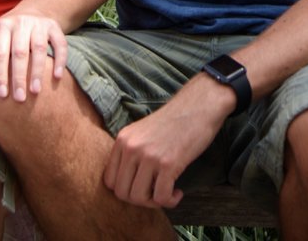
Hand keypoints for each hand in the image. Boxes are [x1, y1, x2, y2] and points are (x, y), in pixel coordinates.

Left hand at [0, 13, 66, 101]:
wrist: (29, 12)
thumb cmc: (5, 34)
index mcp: (2, 27)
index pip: (0, 54)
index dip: (1, 75)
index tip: (2, 95)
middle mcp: (21, 23)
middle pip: (20, 52)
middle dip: (19, 77)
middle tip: (19, 98)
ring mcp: (39, 24)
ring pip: (39, 48)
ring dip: (38, 71)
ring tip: (36, 91)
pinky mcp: (54, 26)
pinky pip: (60, 44)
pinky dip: (60, 60)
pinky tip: (57, 76)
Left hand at [102, 80, 230, 207]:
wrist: (198, 106)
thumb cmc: (174, 122)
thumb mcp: (142, 132)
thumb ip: (131, 152)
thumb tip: (127, 184)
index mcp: (122, 140)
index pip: (109, 180)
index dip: (126, 191)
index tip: (143, 188)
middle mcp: (131, 147)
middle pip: (122, 193)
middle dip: (140, 200)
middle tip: (156, 194)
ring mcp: (148, 155)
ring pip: (138, 198)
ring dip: (154, 202)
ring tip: (167, 193)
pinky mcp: (168, 163)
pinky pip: (161, 197)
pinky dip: (170, 201)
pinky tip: (178, 192)